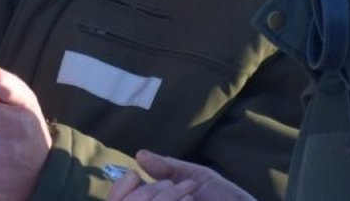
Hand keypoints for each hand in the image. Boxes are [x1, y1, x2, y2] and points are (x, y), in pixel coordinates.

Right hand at [107, 150, 256, 200]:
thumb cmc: (226, 198)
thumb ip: (168, 167)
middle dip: (150, 193)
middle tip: (178, 190)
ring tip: (192, 198)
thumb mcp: (196, 178)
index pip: (126, 197)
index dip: (123, 188)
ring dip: (167, 199)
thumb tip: (138, 154)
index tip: (135, 177)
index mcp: (159, 199)